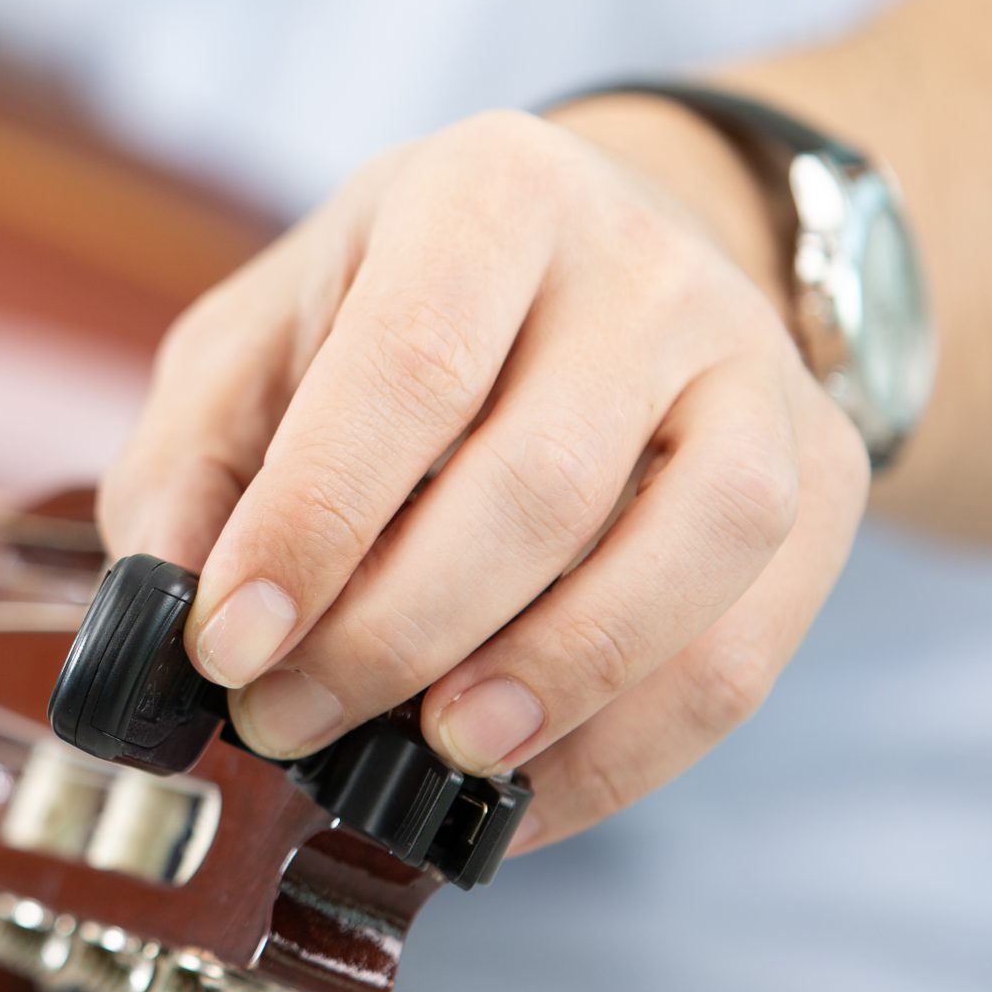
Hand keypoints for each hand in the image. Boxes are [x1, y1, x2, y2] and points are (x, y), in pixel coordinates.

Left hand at [100, 106, 870, 853]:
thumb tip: (167, 605)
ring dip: (545, 690)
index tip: (227, 647)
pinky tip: (512, 798)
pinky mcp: (824, 475)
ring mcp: (755, 368)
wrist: (597, 264)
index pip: (409, 370)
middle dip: (395, 635)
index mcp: (489, 193)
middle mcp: (644, 265)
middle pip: (539, 482)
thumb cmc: (394, 316)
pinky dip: (628, 752)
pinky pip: (748, 647)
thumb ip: (192, 460)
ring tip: (425, 763)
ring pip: (688, 557)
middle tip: (286, 722)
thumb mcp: (262, 340)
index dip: (314, 526)